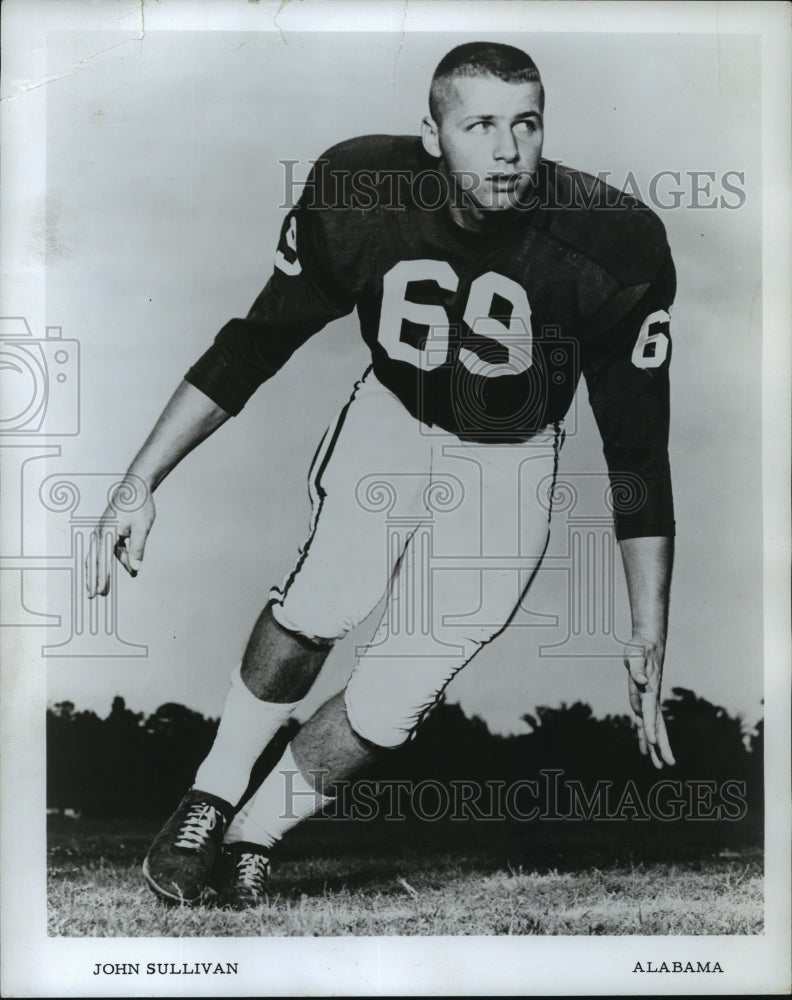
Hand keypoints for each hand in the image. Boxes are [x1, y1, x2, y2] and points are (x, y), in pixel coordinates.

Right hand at [85, 477, 155, 597]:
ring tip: (104, 588)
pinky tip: (128, 565)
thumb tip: (136, 568)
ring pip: (102, 555)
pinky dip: (118, 557)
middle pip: (95, 561)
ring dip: (105, 570)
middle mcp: (101, 532)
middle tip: (92, 596)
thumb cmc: (138, 505)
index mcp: (106, 533)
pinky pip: (111, 548)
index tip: (99, 592)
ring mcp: (104, 531)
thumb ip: (138, 548)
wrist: (136, 486)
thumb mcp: (142, 528)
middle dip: (94, 579)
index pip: (102, 561)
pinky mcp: (110, 530)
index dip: (101, 578)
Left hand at [623, 634, 674, 768]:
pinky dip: (643, 736)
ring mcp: (647, 702)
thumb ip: (636, 668)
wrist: (647, 645)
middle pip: (657, 726)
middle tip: (667, 764)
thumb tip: (641, 680)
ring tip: (658, 764)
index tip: (652, 743)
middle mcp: (650, 700)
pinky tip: (645, 748)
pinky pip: (642, 722)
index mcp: (649, 691)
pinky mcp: (641, 701)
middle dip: (662, 745)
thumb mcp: (635, 655)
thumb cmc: (640, 649)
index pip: (650, 713)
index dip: (650, 728)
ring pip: (651, 728)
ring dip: (654, 746)